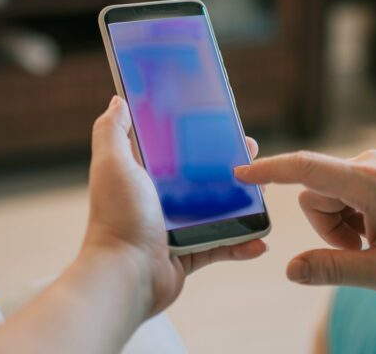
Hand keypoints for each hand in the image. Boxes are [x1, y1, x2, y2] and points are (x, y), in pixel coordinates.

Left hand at [83, 96, 266, 314]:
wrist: (125, 274)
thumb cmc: (118, 216)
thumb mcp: (112, 163)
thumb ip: (112, 130)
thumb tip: (118, 101)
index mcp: (140, 175)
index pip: (171, 148)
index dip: (193, 134)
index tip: (219, 121)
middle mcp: (156, 200)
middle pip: (199, 176)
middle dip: (226, 165)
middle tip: (251, 153)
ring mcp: (173, 228)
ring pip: (214, 210)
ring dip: (240, 202)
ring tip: (263, 192)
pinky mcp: (186, 254)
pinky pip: (220, 246)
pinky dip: (240, 244)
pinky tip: (260, 239)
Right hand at [235, 149, 375, 290]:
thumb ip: (333, 269)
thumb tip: (289, 270)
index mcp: (369, 183)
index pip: (305, 169)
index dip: (268, 171)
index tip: (238, 173)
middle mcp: (369, 164)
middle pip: (314, 194)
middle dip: (326, 228)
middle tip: (363, 252)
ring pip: (329, 195)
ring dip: (341, 225)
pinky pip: (346, 191)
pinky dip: (354, 217)